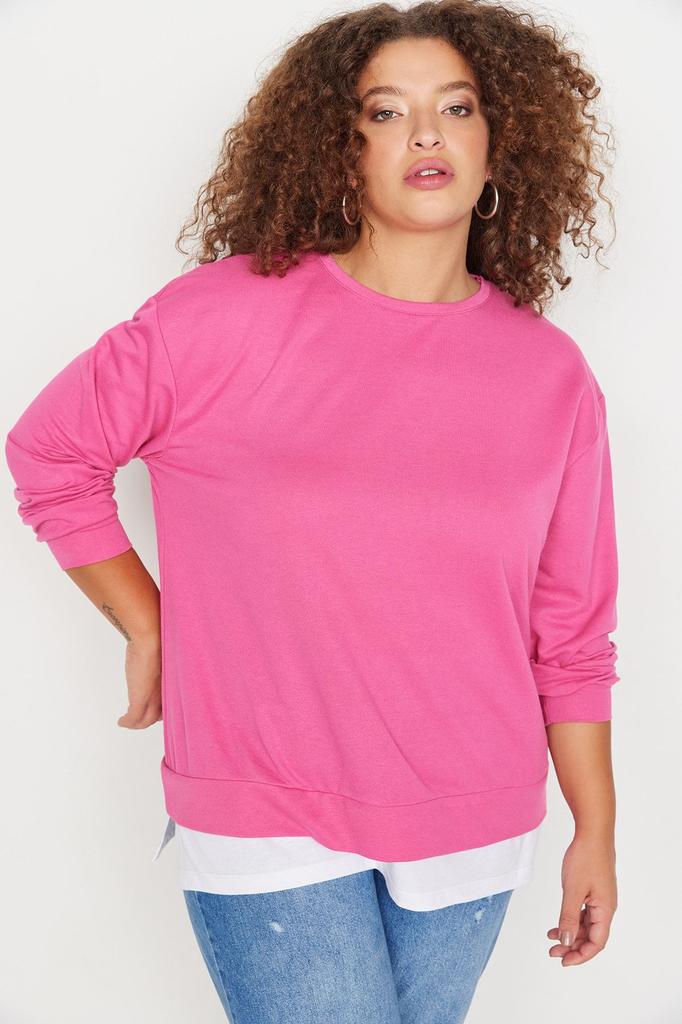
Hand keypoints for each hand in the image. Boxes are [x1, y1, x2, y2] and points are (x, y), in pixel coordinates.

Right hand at [117, 634, 162, 728]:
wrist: (151, 639)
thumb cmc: (158, 639)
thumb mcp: (160, 652)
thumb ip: (159, 658)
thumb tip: (153, 652)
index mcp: (172, 683)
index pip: (168, 703)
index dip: (161, 708)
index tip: (154, 708)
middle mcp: (164, 693)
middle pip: (159, 715)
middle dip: (149, 718)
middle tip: (139, 718)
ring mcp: (153, 697)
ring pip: (146, 720)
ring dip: (137, 723)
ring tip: (129, 722)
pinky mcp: (140, 699)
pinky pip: (133, 718)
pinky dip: (126, 722)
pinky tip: (121, 722)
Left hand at [547, 831, 616, 965]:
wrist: (592, 833)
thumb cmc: (585, 858)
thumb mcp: (573, 890)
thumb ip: (569, 918)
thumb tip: (567, 942)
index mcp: (605, 910)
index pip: (597, 942)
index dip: (581, 955)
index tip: (563, 961)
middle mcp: (606, 907)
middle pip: (592, 936)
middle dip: (573, 947)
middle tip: (553, 952)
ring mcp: (600, 898)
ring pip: (587, 925)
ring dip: (571, 934)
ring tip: (551, 939)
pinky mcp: (593, 890)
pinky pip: (584, 912)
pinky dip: (571, 920)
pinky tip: (557, 923)